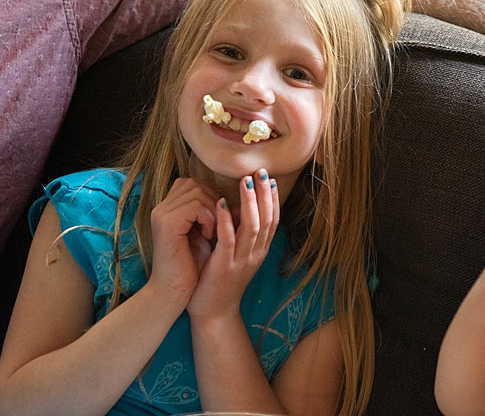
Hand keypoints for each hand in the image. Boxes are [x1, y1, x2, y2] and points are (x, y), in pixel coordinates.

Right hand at [150, 178, 222, 299]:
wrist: (175, 292)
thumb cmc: (193, 266)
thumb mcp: (206, 233)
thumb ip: (214, 213)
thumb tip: (242, 195)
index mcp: (169, 209)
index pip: (194, 183)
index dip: (212, 196)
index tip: (221, 218)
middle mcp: (162, 208)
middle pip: (196, 184)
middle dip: (215, 201)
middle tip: (219, 226)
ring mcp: (162, 214)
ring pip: (198, 192)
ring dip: (213, 211)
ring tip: (213, 232)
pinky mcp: (167, 224)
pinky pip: (196, 206)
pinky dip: (208, 219)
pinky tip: (208, 236)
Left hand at [186, 170, 280, 319]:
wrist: (212, 312)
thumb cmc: (220, 281)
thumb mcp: (237, 256)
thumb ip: (241, 235)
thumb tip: (240, 208)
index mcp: (259, 251)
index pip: (273, 220)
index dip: (273, 198)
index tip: (270, 178)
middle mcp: (255, 254)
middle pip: (267, 219)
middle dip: (265, 193)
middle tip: (261, 171)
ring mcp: (242, 261)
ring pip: (252, 226)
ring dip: (250, 201)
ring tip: (245, 181)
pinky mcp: (224, 266)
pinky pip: (228, 240)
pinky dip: (227, 220)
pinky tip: (221, 204)